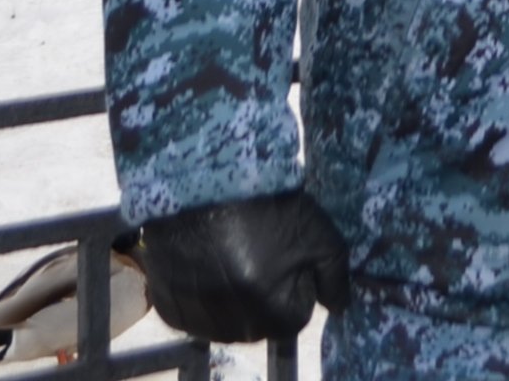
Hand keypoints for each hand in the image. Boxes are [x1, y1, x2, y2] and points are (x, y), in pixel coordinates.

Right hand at [141, 190, 352, 342]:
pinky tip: (202, 260)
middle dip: (266, 291)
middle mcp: (233, 327)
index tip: (285, 250)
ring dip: (233, 294)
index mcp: (273, 315)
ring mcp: (198, 319)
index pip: (297, 313)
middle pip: (262, 320)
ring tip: (228, 250)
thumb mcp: (318, 234)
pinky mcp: (169, 307)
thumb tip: (339, 307)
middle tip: (257, 248)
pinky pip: (194, 311)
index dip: (297, 280)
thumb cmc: (265, 204)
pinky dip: (200, 291)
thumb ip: (335, 276)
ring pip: (227, 318)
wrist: (199, 181)